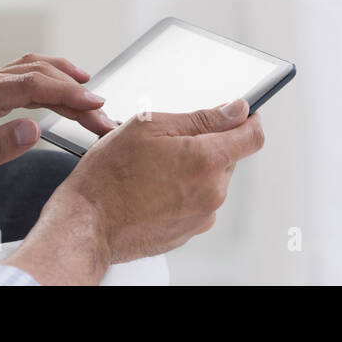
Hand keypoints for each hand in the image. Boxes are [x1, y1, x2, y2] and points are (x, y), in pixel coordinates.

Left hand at [0, 52, 116, 188]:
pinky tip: (65, 84)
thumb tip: (32, 129)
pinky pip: (23, 75)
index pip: (30, 85)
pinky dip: (49, 79)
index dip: (66, 93)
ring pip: (33, 69)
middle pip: (37, 75)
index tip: (94, 104)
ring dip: (65, 82)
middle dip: (74, 93)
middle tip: (102, 116)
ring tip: (92, 97)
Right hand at [13, 99, 265, 277]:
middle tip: (168, 144)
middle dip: (206, 145)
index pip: (253, 136)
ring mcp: (202, 216)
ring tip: (154, 170)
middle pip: (228, 157)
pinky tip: (153, 189)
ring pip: (211, 180)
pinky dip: (182, 192)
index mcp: (207, 160)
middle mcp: (212, 192)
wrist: (89, 223)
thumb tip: (236, 110)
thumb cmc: (110, 175)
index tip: (238, 115)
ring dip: (193, 170)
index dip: (247, 120)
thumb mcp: (150, 126)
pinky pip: (197, 203)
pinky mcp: (189, 232)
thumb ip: (202, 117)